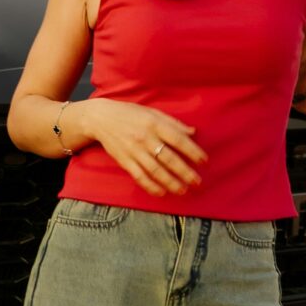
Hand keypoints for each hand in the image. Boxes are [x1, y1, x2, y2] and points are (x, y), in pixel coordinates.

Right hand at [87, 99, 206, 194]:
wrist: (101, 118)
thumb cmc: (130, 114)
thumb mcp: (153, 112)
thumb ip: (173, 123)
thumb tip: (193, 132)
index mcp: (154, 124)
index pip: (178, 139)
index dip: (192, 151)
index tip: (203, 161)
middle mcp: (145, 138)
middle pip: (169, 158)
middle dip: (185, 172)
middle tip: (197, 182)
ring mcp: (134, 151)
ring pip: (155, 170)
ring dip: (171, 182)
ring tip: (183, 190)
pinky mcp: (124, 161)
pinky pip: (139, 176)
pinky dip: (151, 186)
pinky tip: (161, 192)